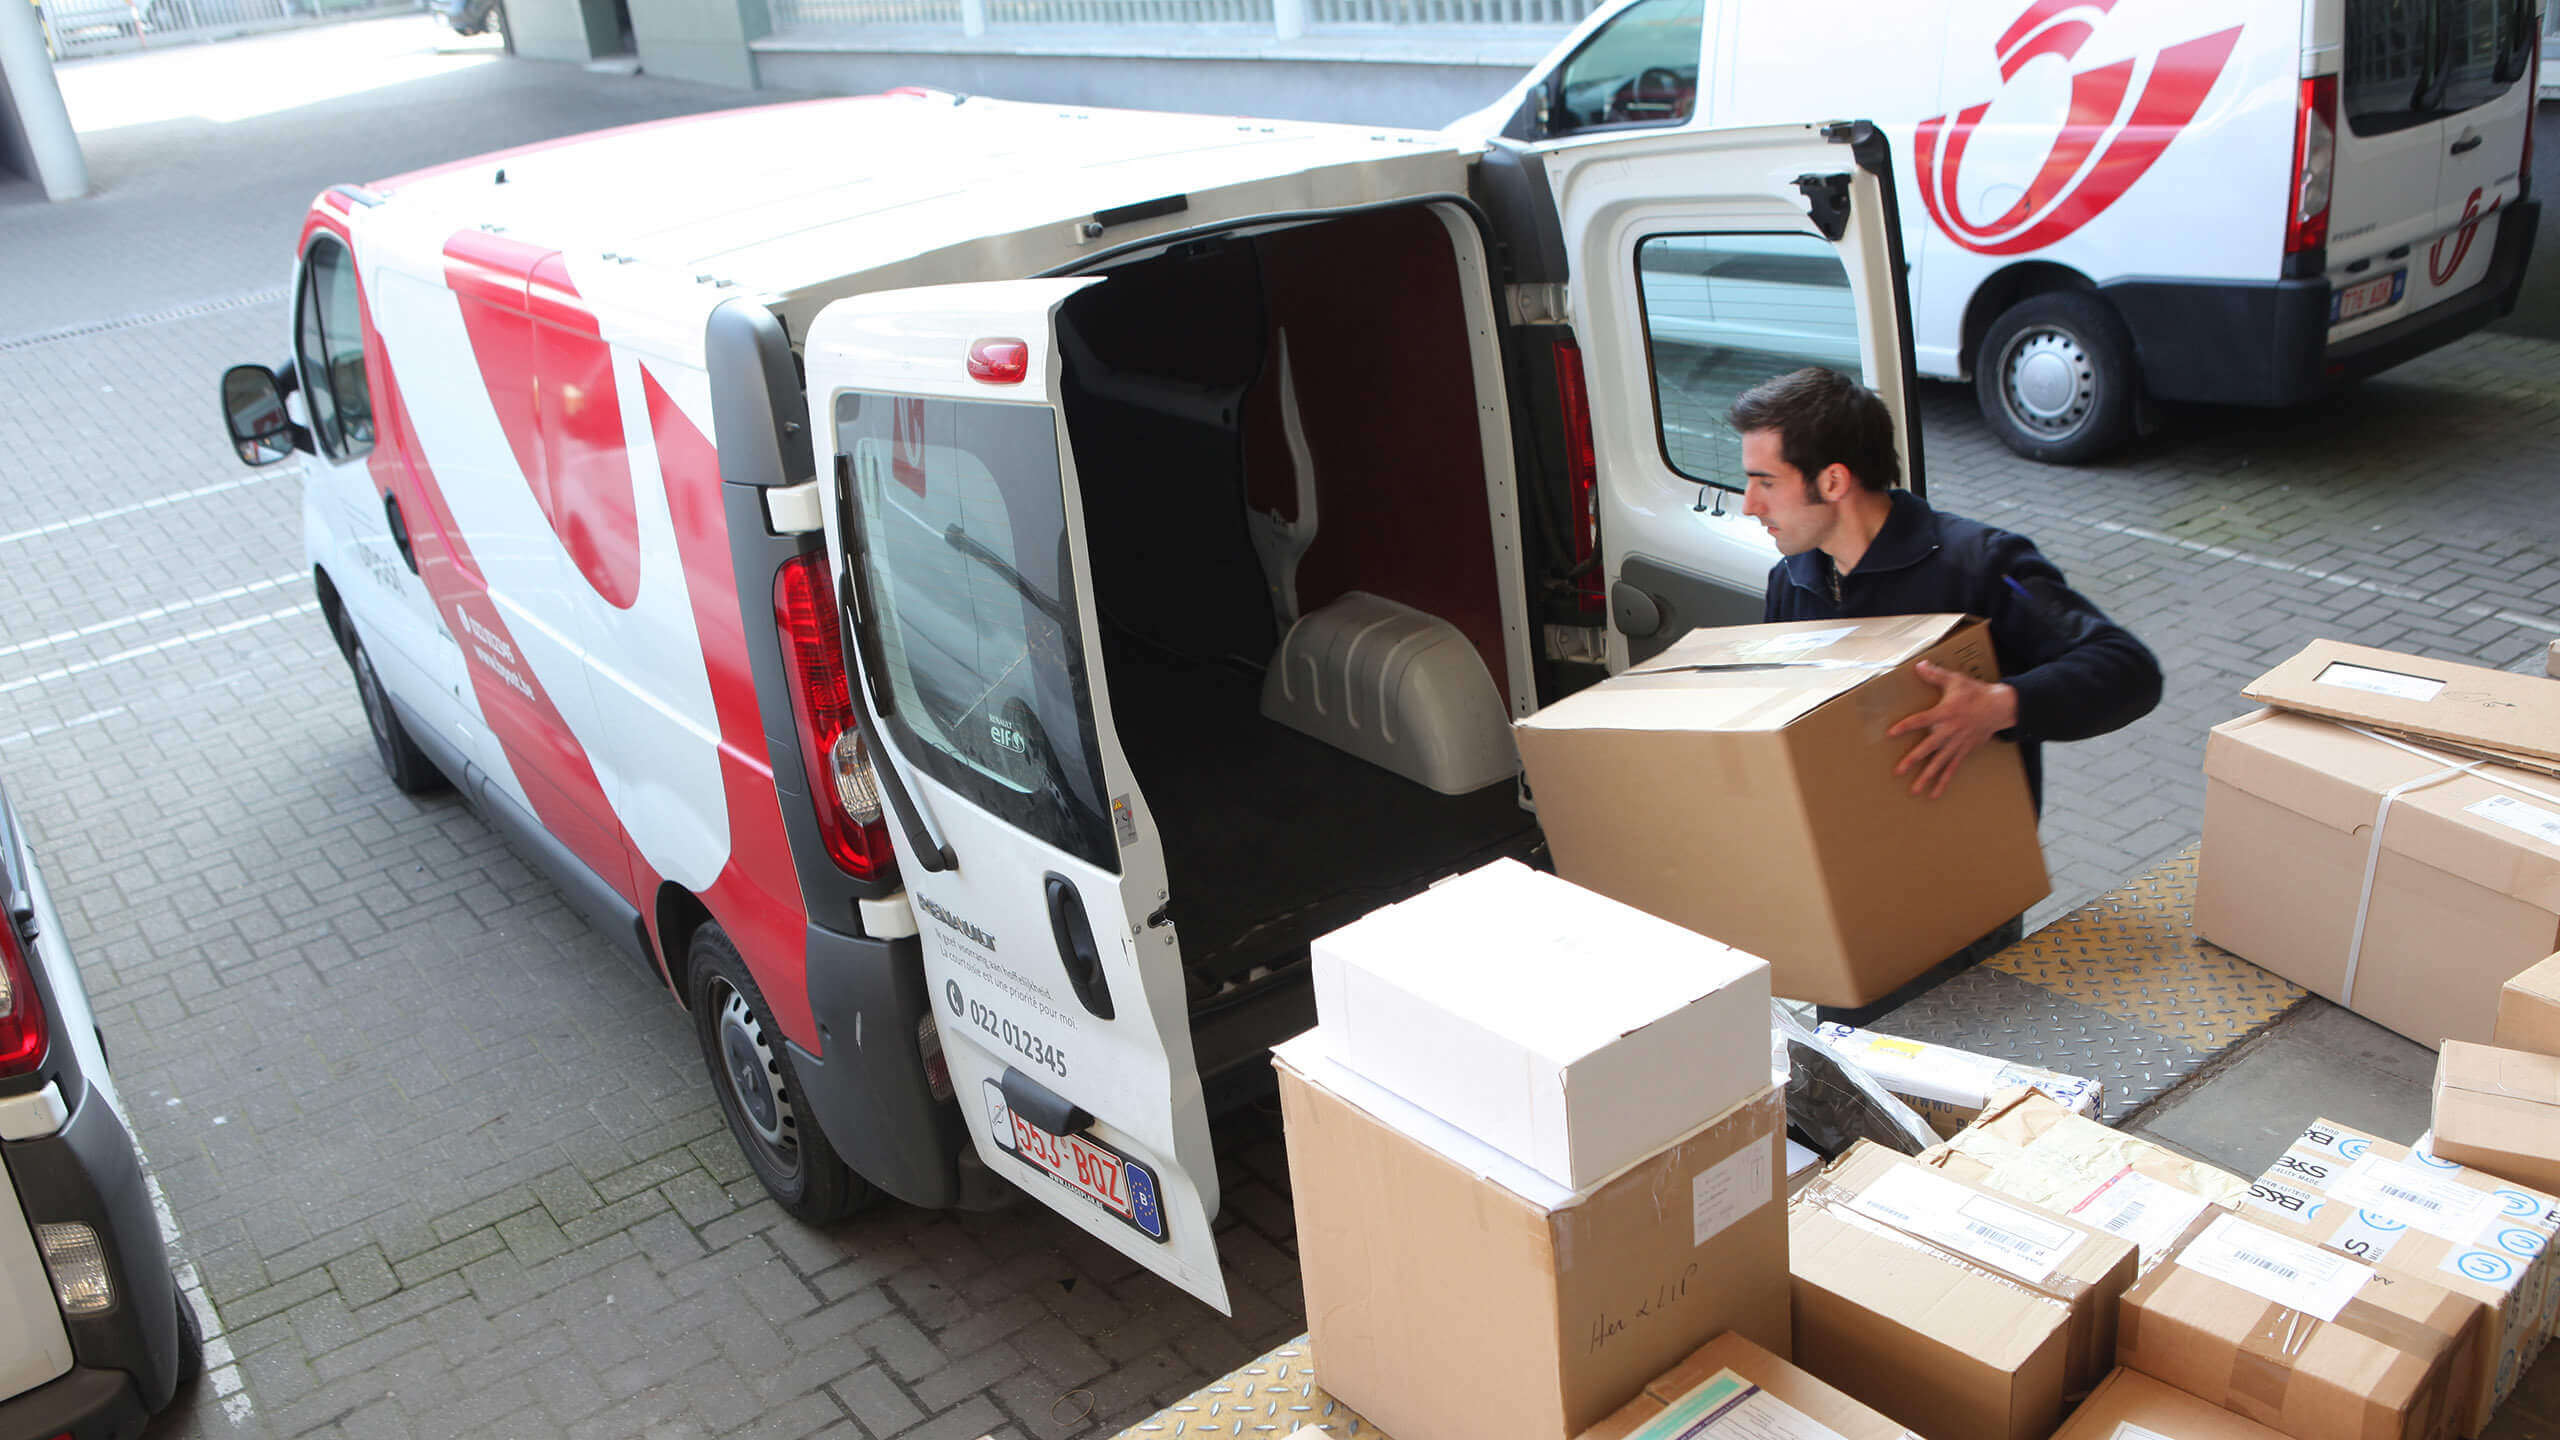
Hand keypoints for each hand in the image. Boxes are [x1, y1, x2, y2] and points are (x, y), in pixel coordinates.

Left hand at [1887, 661, 2017, 798]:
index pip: (1921, 720)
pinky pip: (1952, 768)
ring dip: (1927, 777)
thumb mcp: (1955, 680)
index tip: (1891, 733)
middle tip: (1899, 771)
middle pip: (1929, 747)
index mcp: (1945, 713)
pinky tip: (1934, 793)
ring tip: (1914, 790)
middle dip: (1914, 759)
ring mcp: (1958, 743)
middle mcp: (1950, 731)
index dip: (1906, 726)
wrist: (2000, 707)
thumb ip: (1935, 675)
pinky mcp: (1964, 750)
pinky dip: (1944, 781)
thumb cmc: (1975, 692)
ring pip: (1940, 762)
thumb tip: (1919, 665)